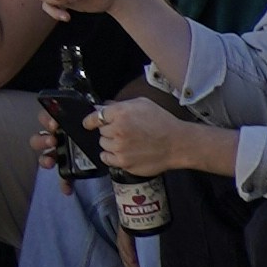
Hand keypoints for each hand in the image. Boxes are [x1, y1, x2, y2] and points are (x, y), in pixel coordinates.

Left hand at [94, 93, 217, 179]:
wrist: (177, 144)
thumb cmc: (162, 122)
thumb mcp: (142, 104)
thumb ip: (120, 105)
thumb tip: (102, 107)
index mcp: (120, 113)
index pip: (95, 116)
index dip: (91, 120)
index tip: (89, 123)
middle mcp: (117, 130)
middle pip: (101, 131)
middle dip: (109, 131)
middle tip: (124, 132)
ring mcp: (119, 148)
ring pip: (103, 144)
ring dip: (111, 143)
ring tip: (127, 142)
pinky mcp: (123, 162)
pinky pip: (106, 158)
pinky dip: (111, 156)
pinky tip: (122, 152)